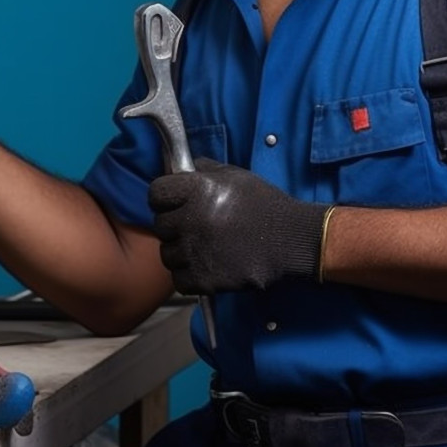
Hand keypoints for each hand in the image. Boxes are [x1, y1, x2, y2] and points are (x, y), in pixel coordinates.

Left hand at [148, 159, 327, 293]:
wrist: (291, 239)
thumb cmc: (265, 205)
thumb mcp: (236, 176)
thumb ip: (206, 169)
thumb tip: (184, 166)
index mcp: (196, 189)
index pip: (156, 193)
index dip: (164, 198)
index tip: (173, 203)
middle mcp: (191, 218)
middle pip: (160, 225)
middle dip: (174, 226)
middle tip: (196, 227)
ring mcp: (195, 250)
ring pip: (167, 254)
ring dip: (181, 252)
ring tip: (204, 248)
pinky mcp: (204, 278)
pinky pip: (179, 279)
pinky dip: (190, 276)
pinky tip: (207, 266)